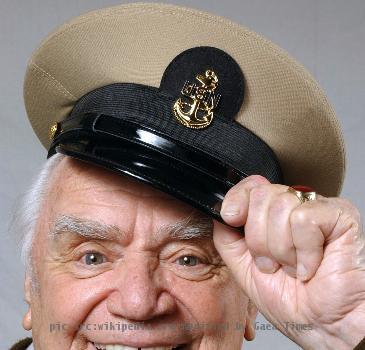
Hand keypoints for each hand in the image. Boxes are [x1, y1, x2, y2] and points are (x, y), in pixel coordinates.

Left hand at [213, 175, 364, 348]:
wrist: (321, 326)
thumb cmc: (290, 301)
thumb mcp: (242, 267)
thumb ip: (227, 237)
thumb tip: (219, 213)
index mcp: (273, 215)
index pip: (252, 186)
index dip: (237, 198)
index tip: (232, 217)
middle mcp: (295, 206)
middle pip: (261, 195)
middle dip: (259, 239)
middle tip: (273, 263)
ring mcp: (318, 208)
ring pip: (280, 207)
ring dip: (282, 249)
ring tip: (294, 267)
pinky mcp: (340, 214)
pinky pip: (304, 218)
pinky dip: (304, 251)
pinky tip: (311, 266)